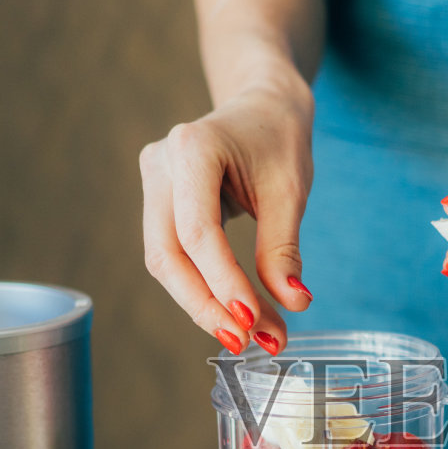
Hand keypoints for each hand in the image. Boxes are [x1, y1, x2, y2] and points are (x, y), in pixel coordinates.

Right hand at [140, 75, 315, 354]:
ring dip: (203, 304)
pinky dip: (201, 288)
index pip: (198, 232)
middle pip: (167, 254)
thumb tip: (294, 303)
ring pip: (163, 261)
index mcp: (192, 148)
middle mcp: (160, 163)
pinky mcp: (157, 202)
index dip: (222, 282)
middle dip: (205, 305)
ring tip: (248, 336)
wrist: (261, 106)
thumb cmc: (278, 138)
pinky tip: (234, 312)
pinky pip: (171, 256)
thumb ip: (284, 248)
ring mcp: (152, 183)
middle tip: (245, 342)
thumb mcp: (291, 190)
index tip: (252, 320)